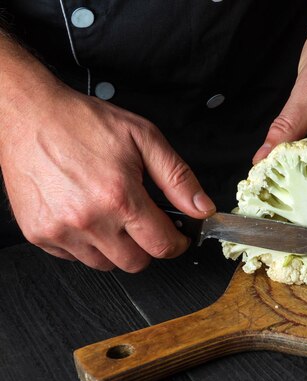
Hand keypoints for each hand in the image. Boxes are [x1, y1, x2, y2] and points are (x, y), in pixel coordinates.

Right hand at [0, 70, 213, 271]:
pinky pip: (74, 257)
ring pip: (104, 264)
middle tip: (145, 224)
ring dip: (117, 248)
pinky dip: (87, 245)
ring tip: (113, 216)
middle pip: (135, 263)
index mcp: (120, 197)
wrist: (29, 114)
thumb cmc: (83, 123)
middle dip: (148, 247)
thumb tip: (202, 208)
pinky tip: (87, 216)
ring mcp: (60, 231)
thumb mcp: (144, 139)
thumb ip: (178, 178)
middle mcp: (89, 220)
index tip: (178, 236)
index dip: (177, 243)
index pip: (162, 246)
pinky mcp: (39, 234)